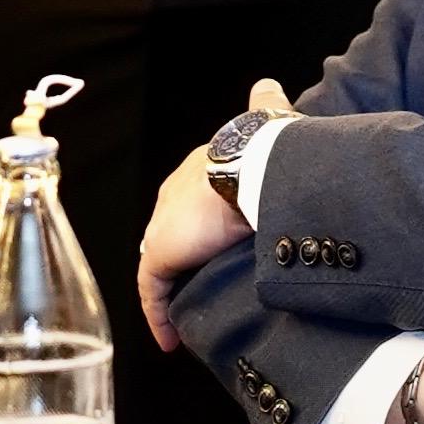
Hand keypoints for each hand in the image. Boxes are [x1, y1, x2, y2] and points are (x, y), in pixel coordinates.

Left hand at [133, 75, 284, 348]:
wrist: (257, 165)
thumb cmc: (270, 146)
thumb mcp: (269, 121)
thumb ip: (266, 104)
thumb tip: (267, 83)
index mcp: (199, 167)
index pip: (191, 199)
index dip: (200, 224)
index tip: (213, 244)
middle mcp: (175, 194)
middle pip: (173, 232)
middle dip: (184, 257)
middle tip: (202, 285)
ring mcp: (165, 225)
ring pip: (161, 265)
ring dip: (172, 289)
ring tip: (189, 316)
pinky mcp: (161, 254)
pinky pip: (153, 292)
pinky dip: (158, 315)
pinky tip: (169, 339)